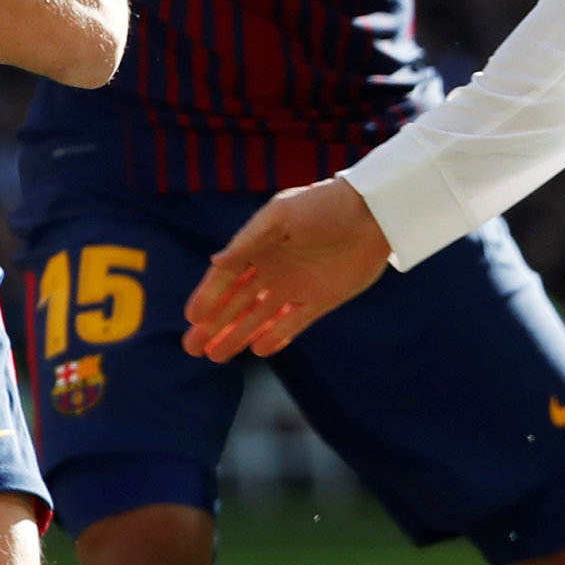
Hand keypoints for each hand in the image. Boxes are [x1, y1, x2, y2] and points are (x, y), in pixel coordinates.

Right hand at [183, 177, 392, 358]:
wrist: (372, 213)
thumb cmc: (323, 207)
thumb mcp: (281, 217)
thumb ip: (248, 241)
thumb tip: (215, 262)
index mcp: (259, 247)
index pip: (226, 278)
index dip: (208, 298)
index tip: (193, 318)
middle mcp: (273, 269)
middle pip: (236, 304)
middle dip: (214, 326)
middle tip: (192, 349)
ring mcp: (296, 287)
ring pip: (259, 318)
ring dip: (238, 336)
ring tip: (216, 357)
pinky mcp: (320, 300)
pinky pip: (293, 324)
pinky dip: (276, 337)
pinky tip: (257, 350)